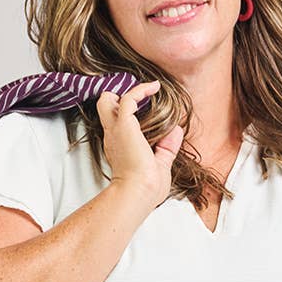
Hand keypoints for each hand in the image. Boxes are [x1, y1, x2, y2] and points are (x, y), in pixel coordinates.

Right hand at [97, 80, 183, 209]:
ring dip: (125, 92)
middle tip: (139, 96)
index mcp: (118, 147)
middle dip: (117, 98)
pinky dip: (141, 90)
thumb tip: (177, 130)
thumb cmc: (146, 189)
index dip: (125, 114)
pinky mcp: (124, 124)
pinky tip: (155, 88)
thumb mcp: (160, 164)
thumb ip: (167, 147)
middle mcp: (113, 137)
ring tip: (148, 89)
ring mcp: (116, 130)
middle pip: (104, 107)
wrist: (138, 193)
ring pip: (108, 99)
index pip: (114, 123)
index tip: (143, 107)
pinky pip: (129, 97)